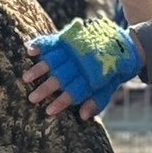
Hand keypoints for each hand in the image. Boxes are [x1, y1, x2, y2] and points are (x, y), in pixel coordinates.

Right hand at [24, 17, 143, 117]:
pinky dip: (42, 44)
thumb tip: (82, 116)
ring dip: (39, 69)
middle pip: (61, 77)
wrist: (125, 45)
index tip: (48, 111)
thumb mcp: (109, 88)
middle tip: (32, 98)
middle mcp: (83, 62)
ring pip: (54, 59)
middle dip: (46, 88)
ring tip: (26, 78)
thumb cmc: (112, 72)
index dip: (62, 102)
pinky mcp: (73, 36)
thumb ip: (97, 102)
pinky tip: (30, 50)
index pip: (75, 91)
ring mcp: (77, 48)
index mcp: (93, 77)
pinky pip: (55, 40)